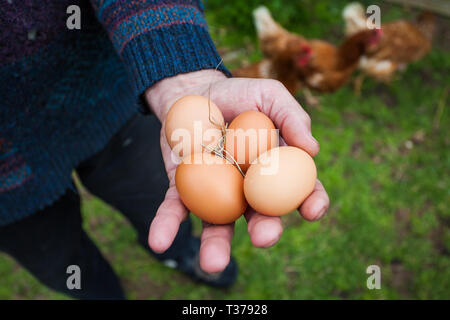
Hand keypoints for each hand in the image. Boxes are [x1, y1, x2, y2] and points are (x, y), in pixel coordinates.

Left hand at [145, 69, 329, 272]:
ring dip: (217, 244)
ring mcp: (215, 191)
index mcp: (274, 168)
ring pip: (219, 223)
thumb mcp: (269, 94)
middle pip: (261, 214)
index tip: (312, 210)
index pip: (299, 190)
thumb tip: (313, 149)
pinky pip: (175, 209)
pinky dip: (168, 225)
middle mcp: (247, 187)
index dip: (311, 202)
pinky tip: (158, 242)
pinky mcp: (182, 189)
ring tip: (214, 263)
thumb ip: (293, 116)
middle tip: (265, 237)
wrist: (192, 90)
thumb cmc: (237, 93)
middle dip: (266, 229)